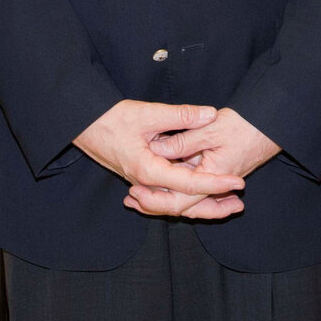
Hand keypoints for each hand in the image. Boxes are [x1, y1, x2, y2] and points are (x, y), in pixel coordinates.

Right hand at [74, 101, 245, 218]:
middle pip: (184, 205)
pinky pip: (167, 194)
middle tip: (238, 205)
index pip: (189, 184)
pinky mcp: (142, 177)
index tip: (238, 182)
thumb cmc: (110, 119)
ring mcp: (143, 183)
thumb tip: (209, 114)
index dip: (216, 183)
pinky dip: (186, 196)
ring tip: (226, 204)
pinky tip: (201, 193)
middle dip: (213, 207)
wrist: (82, 124)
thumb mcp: (147, 114)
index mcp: (149, 171)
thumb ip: (181, 115)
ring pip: (176, 202)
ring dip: (201, 203)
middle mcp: (146, 183)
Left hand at [140, 107, 280, 216]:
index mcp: (213, 175)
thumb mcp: (211, 128)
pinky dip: (177, 188)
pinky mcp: (217, 171)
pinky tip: (162, 182)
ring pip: (188, 197)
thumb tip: (159, 149)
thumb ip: (184, 140)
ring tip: (138, 197)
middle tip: (131, 200)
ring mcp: (217, 179)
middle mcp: (215, 183)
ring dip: (164, 198)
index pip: (181, 197)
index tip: (135, 193)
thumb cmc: (246, 125)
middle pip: (183, 204)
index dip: (156, 197)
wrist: (272, 124)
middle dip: (156, 204)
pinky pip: (194, 187)